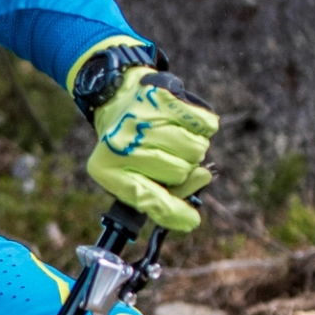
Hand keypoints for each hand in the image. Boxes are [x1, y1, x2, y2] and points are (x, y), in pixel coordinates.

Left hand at [80, 66, 217, 232]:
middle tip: (167, 155)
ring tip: (173, 139)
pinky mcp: (162, 98)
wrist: (114, 94)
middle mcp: (123, 145)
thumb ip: (163, 191)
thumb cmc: (128, 144)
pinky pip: (204, 125)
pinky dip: (201, 126)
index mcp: (109, 170)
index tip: (191, 220)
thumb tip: (203, 178)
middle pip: (179, 173)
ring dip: (192, 149)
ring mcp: (142, 120)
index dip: (174, 213)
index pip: (148, 199)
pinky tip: (183, 122)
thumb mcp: (132, 174)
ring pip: (194, 150)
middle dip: (181, 169)